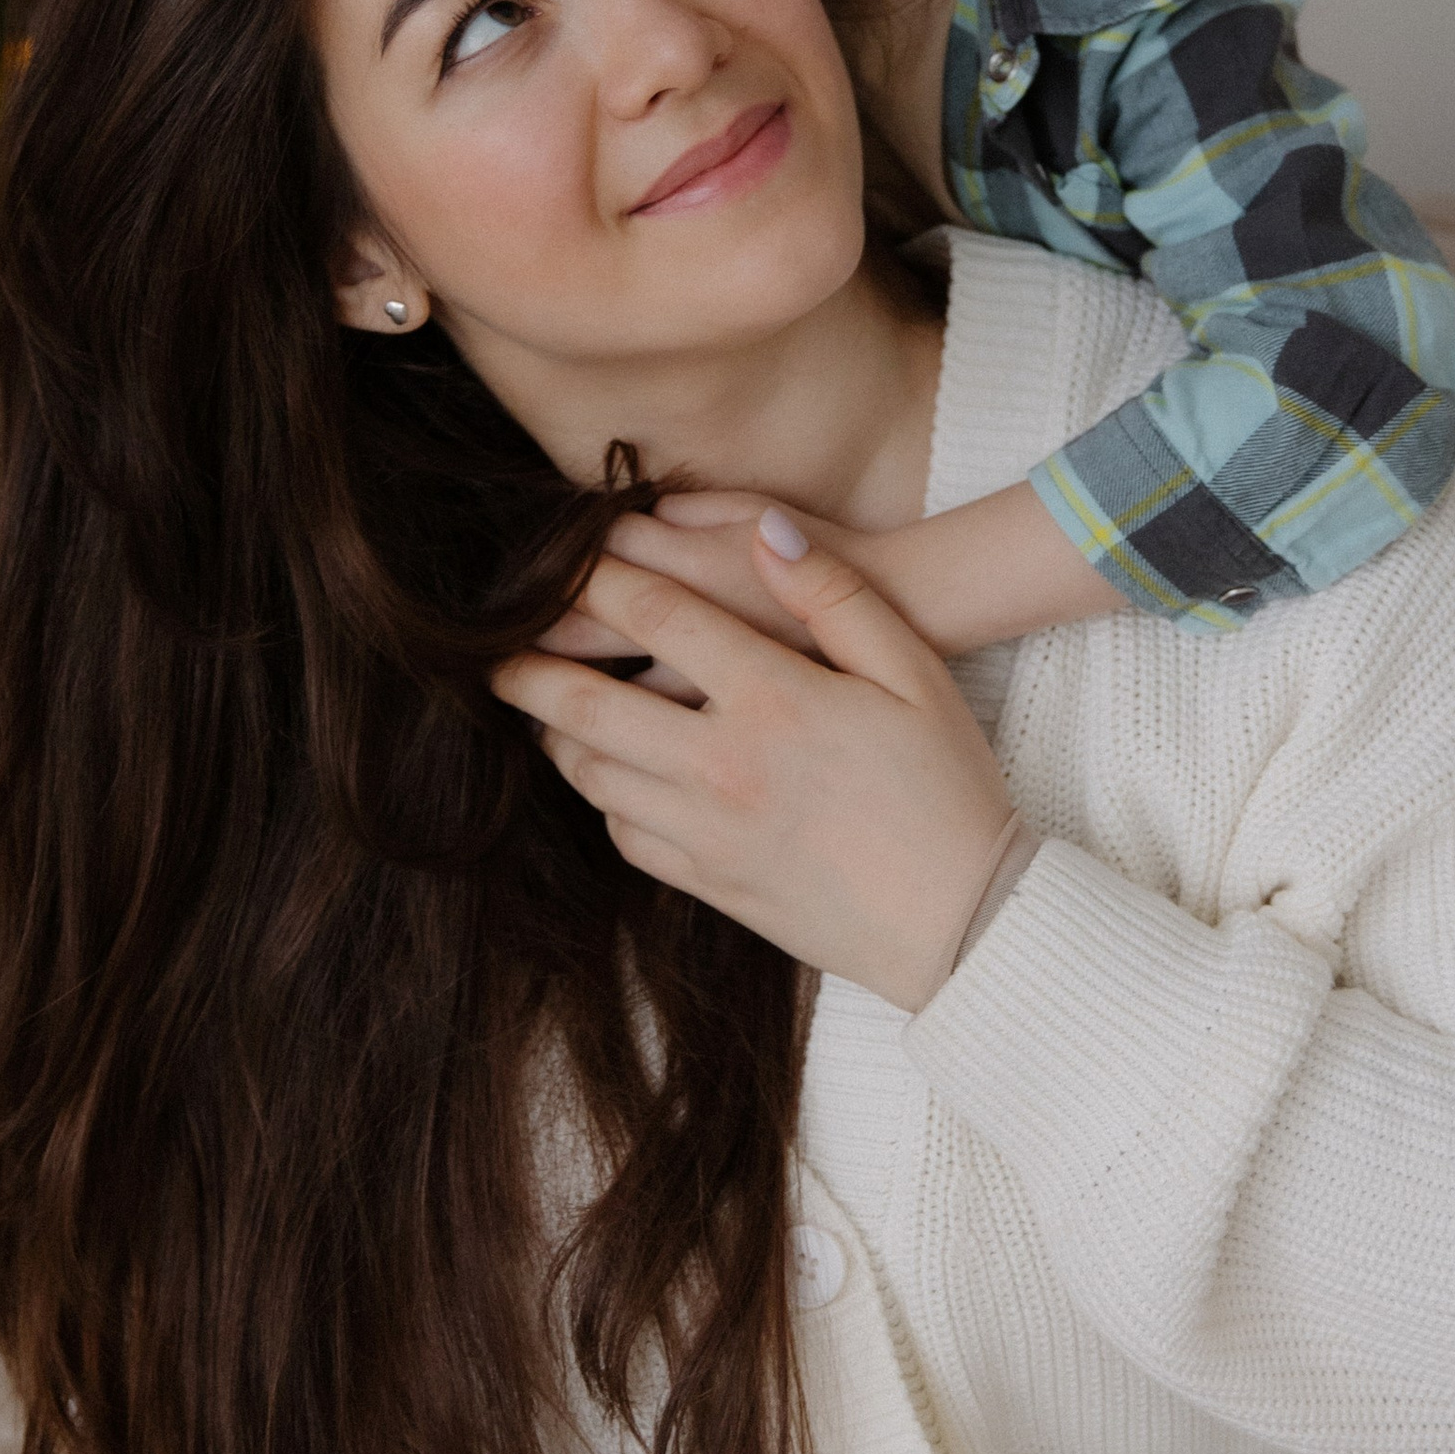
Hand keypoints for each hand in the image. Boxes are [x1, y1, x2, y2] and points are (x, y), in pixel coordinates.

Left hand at [495, 517, 1018, 1008]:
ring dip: (555, 733)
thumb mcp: (913, 671)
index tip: (567, 559)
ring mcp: (708, 832)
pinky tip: (609, 776)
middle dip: (527, 667)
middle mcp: (725, 766)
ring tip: (538, 706)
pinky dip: (602, 797)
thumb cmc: (947, 786)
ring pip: (593, 774)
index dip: (600, 580)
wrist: (963, 922)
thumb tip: (766, 531)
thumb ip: (835, 594)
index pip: (658, 618)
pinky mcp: (709, 884)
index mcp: (775, 700)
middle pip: (589, 703)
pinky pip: (624, 835)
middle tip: (491, 644)